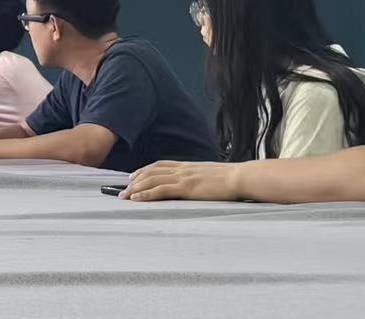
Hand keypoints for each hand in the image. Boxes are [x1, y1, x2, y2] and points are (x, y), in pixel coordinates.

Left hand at [122, 161, 242, 201]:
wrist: (241, 177)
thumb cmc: (231, 179)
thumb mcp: (210, 175)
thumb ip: (199, 178)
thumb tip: (197, 185)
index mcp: (188, 166)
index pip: (160, 165)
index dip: (144, 170)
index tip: (133, 176)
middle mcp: (182, 169)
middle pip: (152, 172)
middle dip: (135, 181)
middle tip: (123, 189)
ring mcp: (183, 178)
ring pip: (152, 180)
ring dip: (136, 188)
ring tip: (125, 196)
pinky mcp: (186, 188)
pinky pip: (160, 190)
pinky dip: (146, 194)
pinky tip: (136, 199)